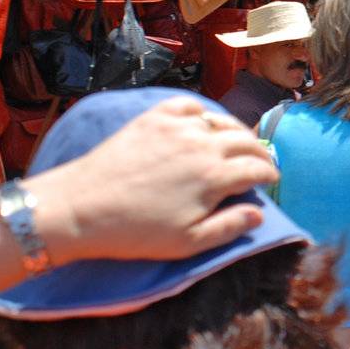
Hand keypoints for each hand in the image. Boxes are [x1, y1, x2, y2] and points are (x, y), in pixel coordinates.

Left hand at [33, 98, 277, 266]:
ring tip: (238, 141)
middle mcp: (203, 146)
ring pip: (221, 121)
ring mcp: (177, 127)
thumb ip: (228, 228)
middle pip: (245, 141)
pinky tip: (202, 122)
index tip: (270, 180)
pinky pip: (188, 105)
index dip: (269, 174)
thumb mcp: (186, 243)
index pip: (257, 168)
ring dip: (236, 131)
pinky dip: (202, 112)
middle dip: (259, 151)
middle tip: (261, 161)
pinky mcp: (154, 118)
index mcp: (215, 177)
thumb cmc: (134, 232)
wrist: (79, 208)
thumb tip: (260, 213)